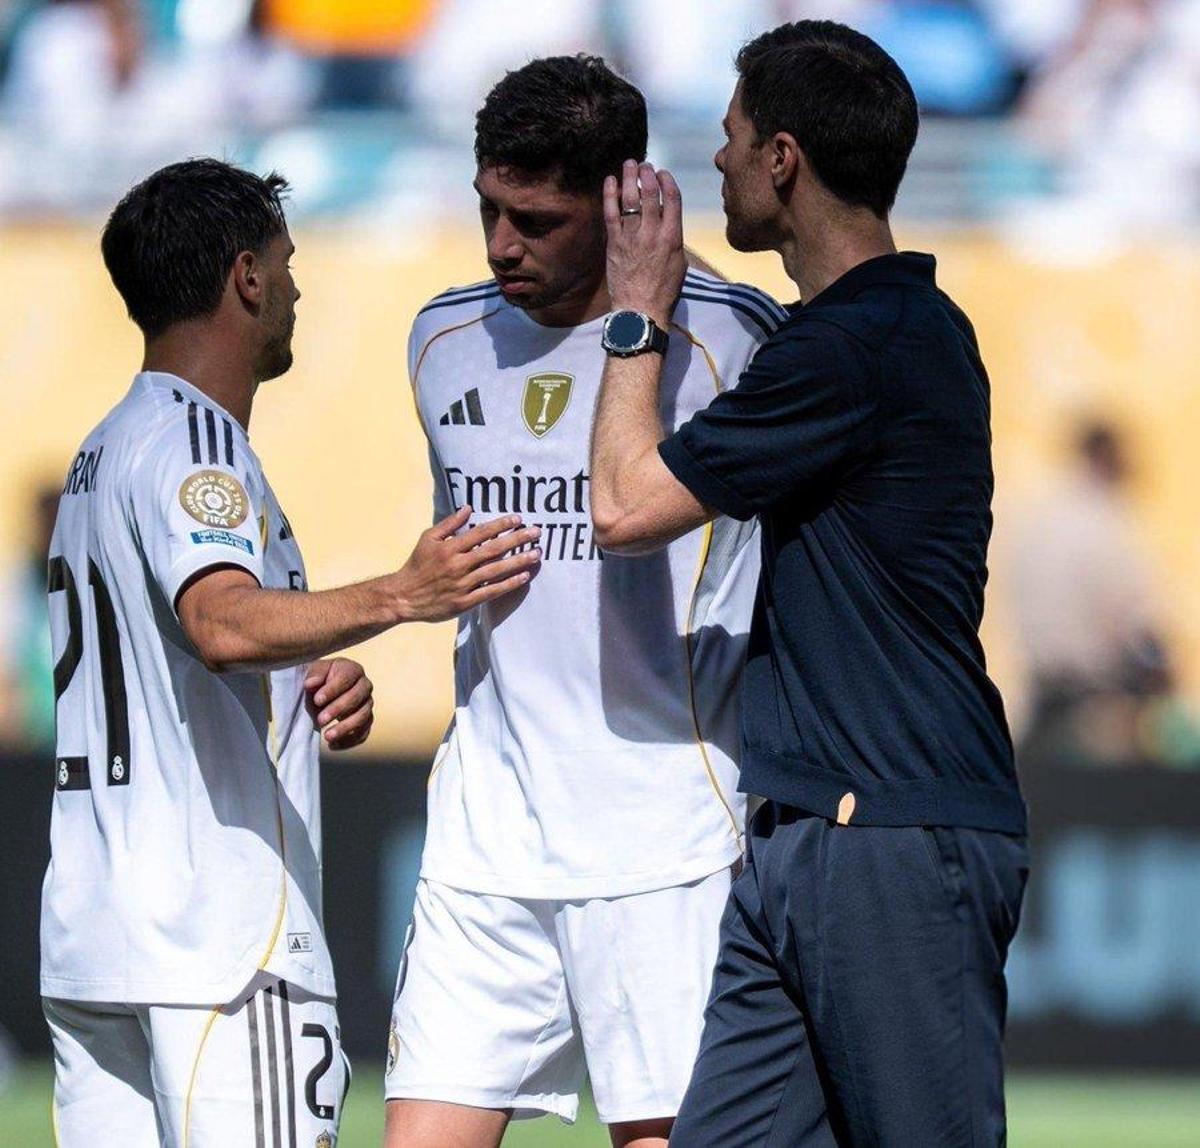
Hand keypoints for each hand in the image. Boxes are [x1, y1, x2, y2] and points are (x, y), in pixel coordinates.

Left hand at [304, 657, 373, 749]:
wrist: (324, 691)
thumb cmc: (319, 679)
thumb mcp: (314, 672)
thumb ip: (313, 675)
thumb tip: (310, 684)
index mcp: (353, 670)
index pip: (346, 678)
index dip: (332, 689)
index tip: (317, 700)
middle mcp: (365, 686)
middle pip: (357, 698)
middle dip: (338, 710)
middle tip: (320, 720)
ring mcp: (367, 704)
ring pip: (363, 716)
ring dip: (345, 728)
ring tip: (327, 736)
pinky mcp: (366, 720)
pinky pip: (364, 732)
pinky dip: (350, 741)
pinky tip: (333, 745)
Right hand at [395, 506, 540, 621]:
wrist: (403, 597)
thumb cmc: (417, 565)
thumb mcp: (428, 538)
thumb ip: (449, 523)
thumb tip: (468, 508)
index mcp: (449, 547)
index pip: (480, 533)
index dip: (500, 525)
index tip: (518, 519)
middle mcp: (458, 565)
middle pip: (492, 550)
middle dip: (516, 540)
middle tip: (536, 533)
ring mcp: (462, 584)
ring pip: (495, 570)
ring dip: (518, 561)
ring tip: (536, 554)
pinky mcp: (464, 602)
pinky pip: (491, 592)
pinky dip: (508, 584)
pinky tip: (523, 577)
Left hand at [604, 160, 686, 326]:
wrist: (640, 312)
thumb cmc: (663, 292)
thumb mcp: (679, 264)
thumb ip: (673, 240)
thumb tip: (668, 224)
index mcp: (673, 237)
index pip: (672, 198)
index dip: (667, 180)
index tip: (663, 173)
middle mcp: (653, 233)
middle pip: (651, 193)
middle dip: (647, 173)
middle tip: (644, 165)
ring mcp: (632, 237)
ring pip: (631, 198)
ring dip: (630, 177)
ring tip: (629, 164)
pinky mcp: (614, 244)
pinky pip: (611, 213)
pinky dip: (610, 194)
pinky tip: (610, 181)